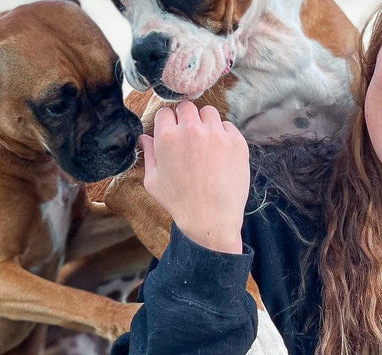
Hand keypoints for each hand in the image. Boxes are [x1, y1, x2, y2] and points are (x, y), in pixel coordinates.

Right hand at [141, 102, 248, 253]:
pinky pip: (227, 126)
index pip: (165, 112)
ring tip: (204, 142)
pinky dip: (222, 134)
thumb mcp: (153, 181)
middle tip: (188, 138)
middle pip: (187, 107)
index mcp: (168, 137)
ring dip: (204, 122)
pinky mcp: (236, 141)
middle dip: (185, 119)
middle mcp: (192, 130)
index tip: (171, 133)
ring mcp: (217, 134)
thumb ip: (148, 154)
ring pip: (209, 112)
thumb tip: (144, 137)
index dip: (167, 123)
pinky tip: (219, 152)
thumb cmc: (179, 202)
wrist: (211, 219)